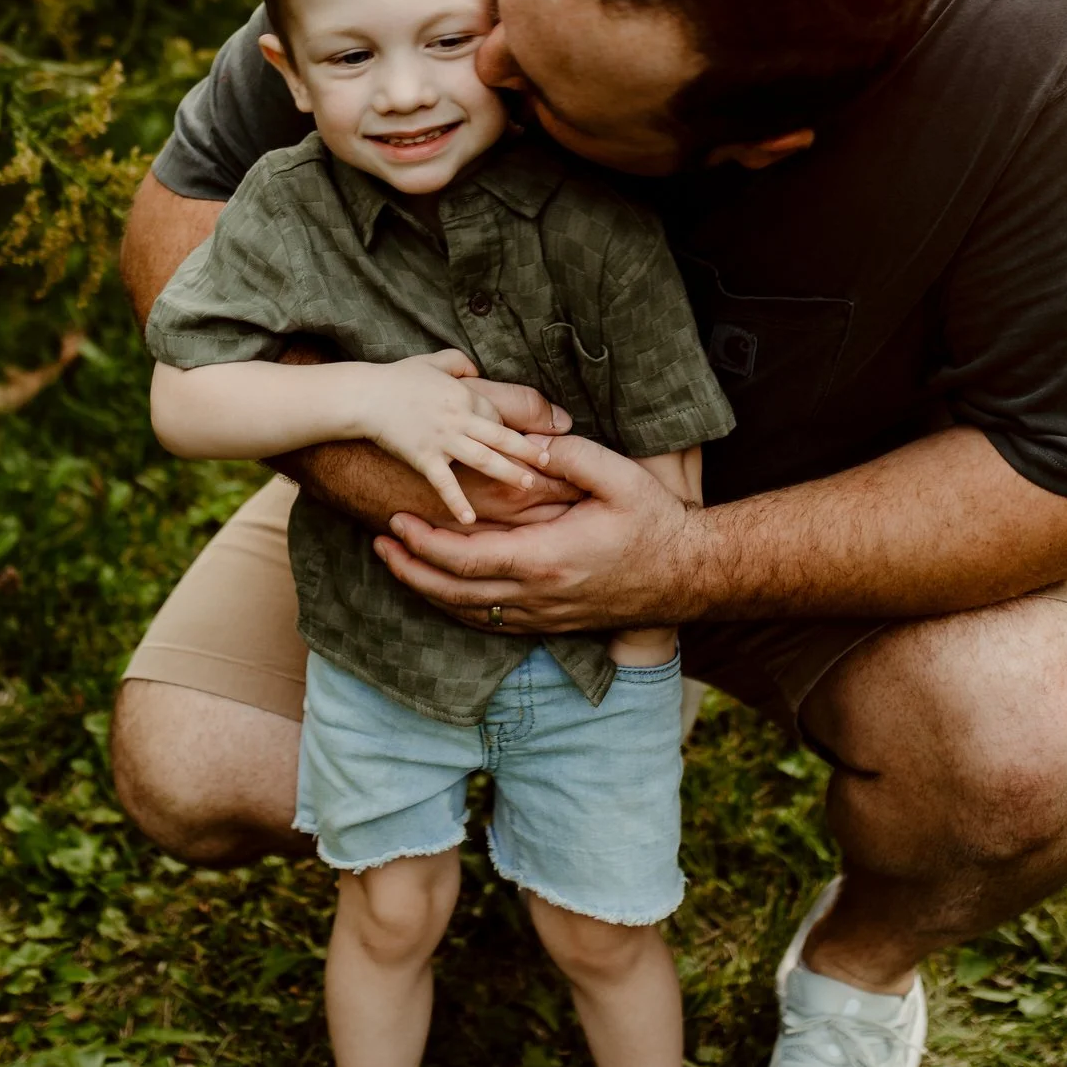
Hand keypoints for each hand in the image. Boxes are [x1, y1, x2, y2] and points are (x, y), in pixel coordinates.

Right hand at [356, 351, 556, 524]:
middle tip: (550, 462)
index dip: (506, 428)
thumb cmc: (396, 378)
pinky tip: (469, 519)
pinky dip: (457, 501)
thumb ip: (459, 362)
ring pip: (484, 458)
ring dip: (508, 472)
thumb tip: (476, 369)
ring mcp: (442, 439)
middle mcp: (459, 418)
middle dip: (528, 450)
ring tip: (528, 484)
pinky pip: (445, 483)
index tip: (515, 441)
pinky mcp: (423, 457)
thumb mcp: (432, 360)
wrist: (365, 396)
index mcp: (464, 395)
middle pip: (502, 436)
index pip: (496, 414)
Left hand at [372, 433, 698, 631]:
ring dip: (427, 590)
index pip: (466, 558)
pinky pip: (489, 622)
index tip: (396, 521)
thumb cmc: (655, 522)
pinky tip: (441, 589)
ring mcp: (543, 614)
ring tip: (396, 563)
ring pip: (468, 613)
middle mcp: (537, 595)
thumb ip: (571, 456)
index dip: (424, 543)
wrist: (688, 574)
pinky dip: (456, 607)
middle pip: (454, 592)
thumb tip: (529, 443)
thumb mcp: (620, 477)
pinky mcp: (551, 622)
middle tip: (379, 543)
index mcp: (546, 559)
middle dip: (410, 568)